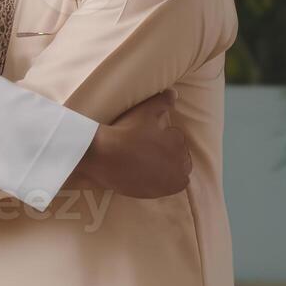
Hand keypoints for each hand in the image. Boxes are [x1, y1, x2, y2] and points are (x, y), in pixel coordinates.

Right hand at [71, 91, 191, 198]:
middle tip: (152, 151)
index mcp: (176, 141)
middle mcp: (178, 161)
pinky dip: (169, 181)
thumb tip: (174, 93)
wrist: (104, 157)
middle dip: (170, 152)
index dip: (165, 136)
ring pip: (180, 172)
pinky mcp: (160, 192)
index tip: (152, 137)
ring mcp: (169, 179)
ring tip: (155, 163)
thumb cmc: (124, 131)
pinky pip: (173, 187)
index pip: (177, 138)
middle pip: (181, 156)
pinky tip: (156, 176)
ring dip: (172, 167)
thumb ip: (162, 101)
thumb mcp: (144, 111)